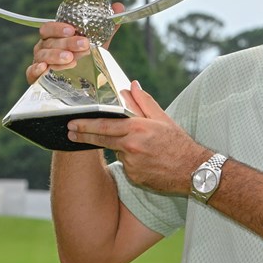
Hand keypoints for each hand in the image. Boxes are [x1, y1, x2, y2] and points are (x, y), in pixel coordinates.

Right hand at [26, 1, 124, 83]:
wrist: (78, 82)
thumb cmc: (83, 58)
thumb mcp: (96, 44)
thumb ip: (106, 27)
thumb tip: (118, 7)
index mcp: (54, 37)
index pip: (49, 28)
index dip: (58, 28)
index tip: (72, 30)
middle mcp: (44, 47)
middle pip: (50, 42)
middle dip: (66, 43)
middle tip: (83, 45)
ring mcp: (38, 61)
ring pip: (43, 56)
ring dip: (56, 56)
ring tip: (71, 59)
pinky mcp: (35, 77)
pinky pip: (31, 72)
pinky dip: (36, 70)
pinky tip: (44, 68)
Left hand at [66, 81, 210, 194]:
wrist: (192, 171)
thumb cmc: (179, 143)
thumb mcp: (163, 119)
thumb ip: (144, 102)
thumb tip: (132, 85)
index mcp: (137, 129)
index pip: (104, 125)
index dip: (85, 124)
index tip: (71, 123)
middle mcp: (131, 147)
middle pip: (101, 139)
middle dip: (83, 135)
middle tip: (70, 132)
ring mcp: (131, 164)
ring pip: (117, 152)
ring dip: (121, 148)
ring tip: (145, 149)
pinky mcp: (133, 177)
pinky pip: (126, 166)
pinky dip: (131, 161)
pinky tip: (147, 160)